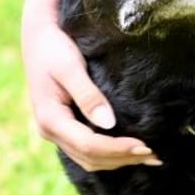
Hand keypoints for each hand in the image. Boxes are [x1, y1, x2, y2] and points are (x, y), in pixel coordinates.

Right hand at [21, 0, 161, 170]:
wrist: (38, 34)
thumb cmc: (54, 46)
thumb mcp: (70, 67)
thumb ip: (88, 95)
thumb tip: (109, 123)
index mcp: (50, 119)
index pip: (89, 145)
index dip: (118, 149)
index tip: (146, 146)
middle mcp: (49, 130)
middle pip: (90, 158)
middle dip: (123, 158)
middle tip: (156, 155)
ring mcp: (55, 130)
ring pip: (88, 158)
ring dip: (118, 160)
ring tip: (149, 156)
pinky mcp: (63, 125)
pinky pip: (86, 148)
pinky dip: (109, 153)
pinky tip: (129, 149)